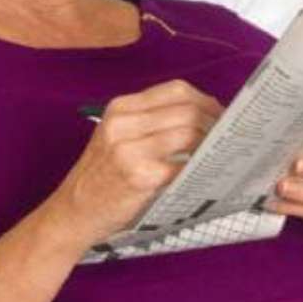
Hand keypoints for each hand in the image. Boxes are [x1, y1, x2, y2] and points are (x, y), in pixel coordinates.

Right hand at [46, 80, 222, 249]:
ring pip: (190, 133)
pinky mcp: (140, 177)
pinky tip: (206, 175)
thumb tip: (204, 117)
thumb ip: (151, 123)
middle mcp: (123, 123)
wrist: (73, 211)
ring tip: (220, 155)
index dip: (206, 101)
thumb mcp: (117, 138)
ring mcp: (129, 150)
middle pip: (188, 109)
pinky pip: (184, 166)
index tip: (221, 116)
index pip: (176, 91)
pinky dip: (200, 169)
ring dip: (212, 144)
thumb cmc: (101, 176)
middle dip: (216, 122)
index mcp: (120, 108)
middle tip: (229, 138)